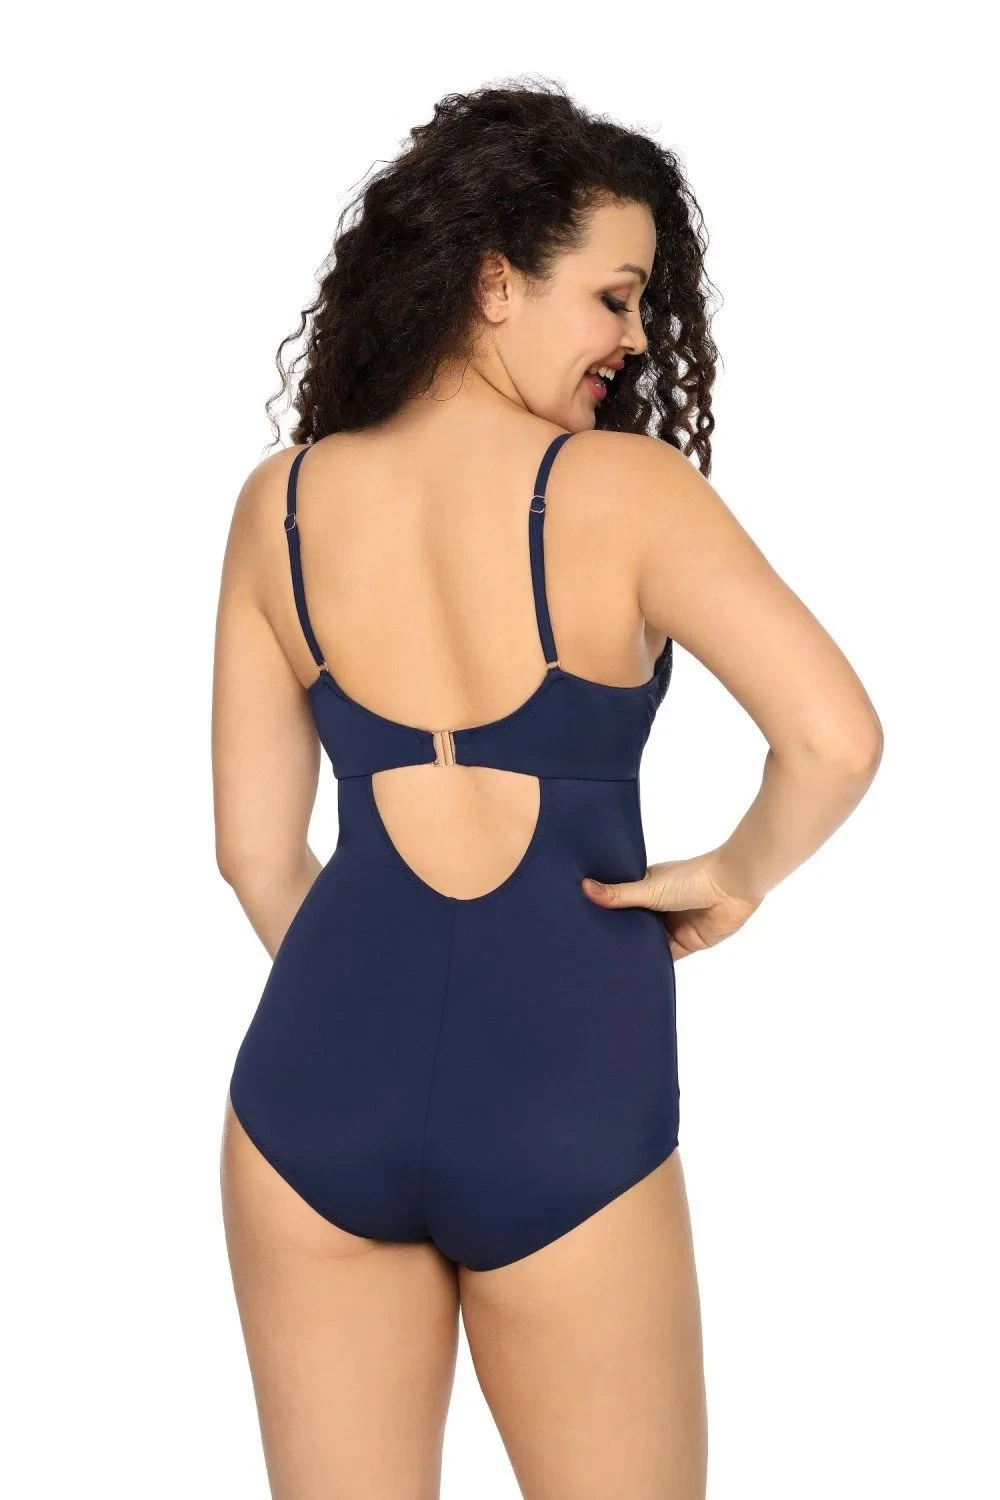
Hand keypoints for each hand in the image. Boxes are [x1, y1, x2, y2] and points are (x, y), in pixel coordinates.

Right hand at [581, 851, 762, 960]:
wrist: (731, 889)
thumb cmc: (691, 879)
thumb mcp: (649, 886)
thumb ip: (619, 894)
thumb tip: (583, 887)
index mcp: (647, 885)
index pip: (620, 900)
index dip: (603, 910)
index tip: (577, 919)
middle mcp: (657, 906)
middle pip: (631, 924)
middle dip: (615, 933)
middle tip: (583, 947)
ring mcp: (670, 926)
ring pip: (645, 942)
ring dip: (632, 950)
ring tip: (601, 963)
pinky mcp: (684, 944)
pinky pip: (663, 957)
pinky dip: (651, 963)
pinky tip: (631, 972)